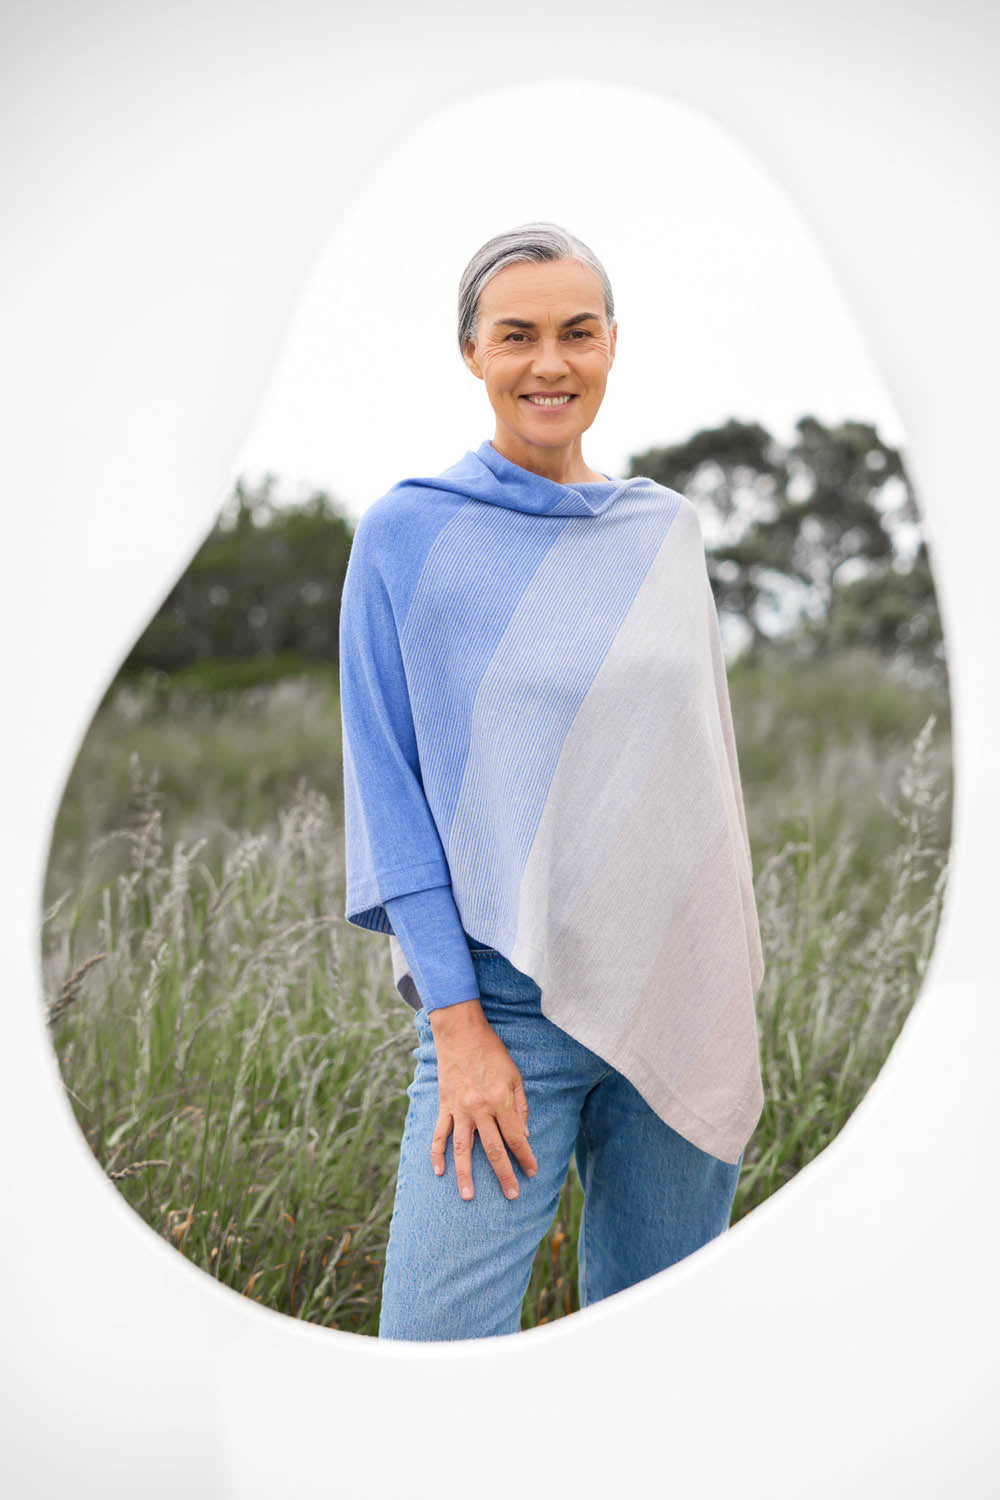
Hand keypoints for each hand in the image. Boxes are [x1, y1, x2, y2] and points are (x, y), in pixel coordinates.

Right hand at [427, 999, 538, 1200]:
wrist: (461, 1033)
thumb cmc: (492, 1052)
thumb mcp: (514, 1075)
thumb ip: (520, 1106)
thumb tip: (524, 1134)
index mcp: (500, 1101)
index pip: (516, 1137)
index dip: (525, 1157)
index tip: (532, 1172)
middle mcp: (480, 1109)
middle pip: (493, 1150)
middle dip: (504, 1175)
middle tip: (511, 1195)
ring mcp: (459, 1109)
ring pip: (462, 1149)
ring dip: (465, 1175)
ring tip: (468, 1196)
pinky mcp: (444, 1105)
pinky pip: (439, 1134)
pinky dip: (437, 1153)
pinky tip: (439, 1172)